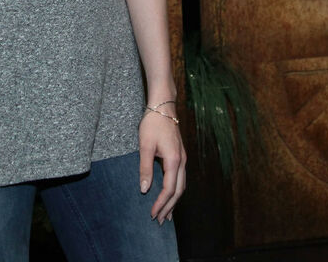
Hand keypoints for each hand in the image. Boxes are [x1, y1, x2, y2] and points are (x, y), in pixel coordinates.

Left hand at [138, 104, 186, 223]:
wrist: (163, 107)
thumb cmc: (153, 124)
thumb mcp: (145, 146)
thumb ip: (145, 168)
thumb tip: (145, 189)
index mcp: (174, 160)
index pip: (169, 189)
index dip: (161, 203)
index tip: (152, 214)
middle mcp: (182, 161)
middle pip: (179, 191)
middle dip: (170, 207)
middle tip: (160, 221)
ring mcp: (183, 159)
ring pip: (182, 185)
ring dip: (174, 201)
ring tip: (166, 214)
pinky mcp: (180, 156)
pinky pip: (180, 178)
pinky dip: (176, 191)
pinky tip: (169, 195)